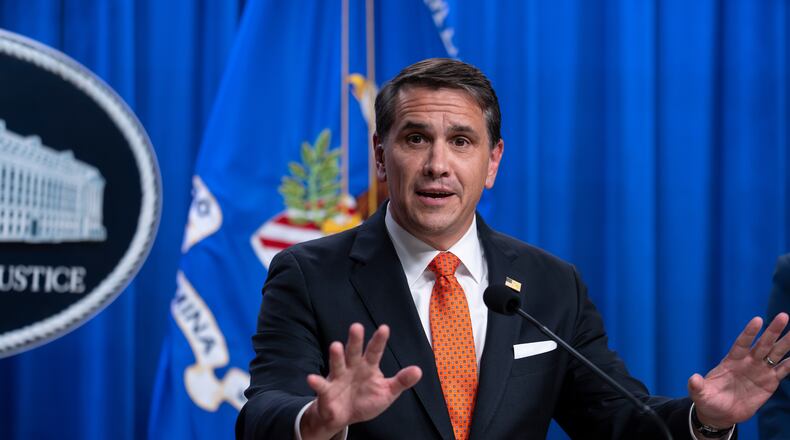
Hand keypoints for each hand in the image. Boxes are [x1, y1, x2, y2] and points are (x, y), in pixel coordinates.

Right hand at [300, 323, 422, 439]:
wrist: (345, 416)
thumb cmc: (366, 399)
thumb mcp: (387, 392)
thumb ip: (401, 381)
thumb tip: (418, 370)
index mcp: (368, 366)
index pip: (375, 351)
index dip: (379, 341)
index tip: (384, 328)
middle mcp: (352, 367)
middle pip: (354, 352)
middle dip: (355, 340)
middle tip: (357, 327)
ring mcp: (338, 377)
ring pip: (337, 364)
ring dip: (336, 356)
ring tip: (336, 345)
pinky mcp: (327, 391)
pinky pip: (321, 386)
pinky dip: (316, 382)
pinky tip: (311, 378)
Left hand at [688, 312, 789, 427]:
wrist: (720, 413)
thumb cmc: (708, 399)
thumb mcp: (700, 394)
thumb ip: (697, 386)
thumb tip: (693, 379)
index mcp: (732, 360)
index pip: (742, 343)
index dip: (749, 332)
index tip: (757, 320)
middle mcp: (748, 361)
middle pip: (762, 343)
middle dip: (773, 331)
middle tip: (783, 316)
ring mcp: (760, 370)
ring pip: (775, 353)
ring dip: (786, 343)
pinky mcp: (769, 382)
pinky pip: (782, 370)